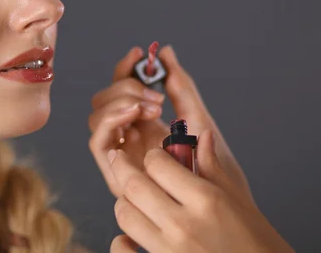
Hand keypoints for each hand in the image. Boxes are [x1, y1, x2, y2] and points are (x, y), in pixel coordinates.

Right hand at [89, 45, 250, 200]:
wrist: (220, 205)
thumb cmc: (212, 167)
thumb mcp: (198, 119)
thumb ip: (181, 86)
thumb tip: (166, 52)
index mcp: (145, 122)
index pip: (123, 89)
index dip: (126, 68)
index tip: (141, 53)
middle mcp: (128, 135)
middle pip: (105, 100)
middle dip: (125, 87)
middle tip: (155, 96)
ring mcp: (121, 152)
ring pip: (96, 116)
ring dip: (119, 103)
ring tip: (151, 107)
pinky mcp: (115, 171)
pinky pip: (97, 142)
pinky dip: (110, 122)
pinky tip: (133, 115)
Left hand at [108, 130, 293, 252]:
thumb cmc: (258, 245)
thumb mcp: (240, 203)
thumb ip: (213, 169)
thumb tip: (202, 136)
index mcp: (206, 201)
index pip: (158, 164)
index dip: (152, 155)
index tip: (153, 156)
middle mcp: (184, 224)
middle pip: (134, 185)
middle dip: (122, 167)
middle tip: (118, 158)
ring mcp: (170, 250)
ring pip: (125, 214)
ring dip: (124, 202)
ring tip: (130, 197)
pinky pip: (122, 251)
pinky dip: (120, 243)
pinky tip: (129, 239)